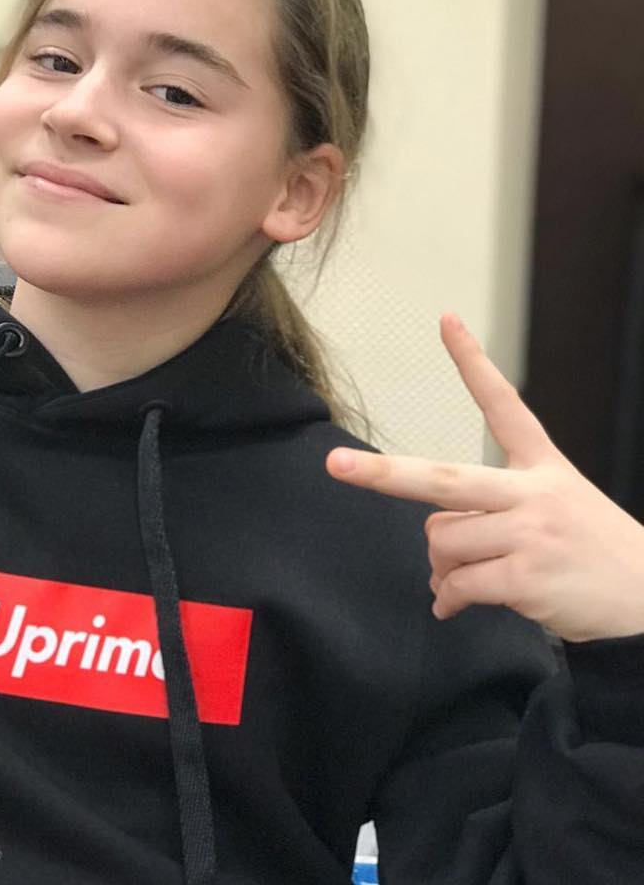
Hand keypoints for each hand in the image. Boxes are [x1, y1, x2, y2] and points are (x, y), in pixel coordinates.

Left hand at [325, 314, 643, 641]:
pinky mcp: (527, 577)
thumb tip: (435, 556)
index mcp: (542, 466)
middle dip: (384, 475)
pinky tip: (454, 607)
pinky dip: (449, 600)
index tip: (446, 322)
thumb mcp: (556, 510)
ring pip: (443, 541)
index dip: (473, 363)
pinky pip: (459, 584)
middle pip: (442, 480)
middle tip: (335, 465)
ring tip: (466, 579)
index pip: (504, 405)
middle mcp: (533, 492)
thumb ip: (491, 516)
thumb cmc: (592, 554)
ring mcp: (530, 534)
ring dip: (443, 566)